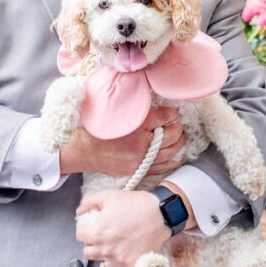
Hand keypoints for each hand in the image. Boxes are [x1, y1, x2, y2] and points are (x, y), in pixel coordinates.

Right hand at [59, 106, 185, 177]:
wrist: (83, 150)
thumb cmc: (96, 128)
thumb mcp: (114, 110)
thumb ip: (133, 106)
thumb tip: (150, 97)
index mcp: (134, 125)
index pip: (162, 117)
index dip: (172, 113)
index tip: (175, 112)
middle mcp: (139, 143)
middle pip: (170, 136)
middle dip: (178, 129)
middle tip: (179, 124)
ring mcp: (139, 159)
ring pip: (169, 152)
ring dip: (179, 144)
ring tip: (182, 137)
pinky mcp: (137, 169)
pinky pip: (161, 167)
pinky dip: (172, 161)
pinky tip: (178, 156)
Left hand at [75, 188, 170, 266]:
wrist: (162, 214)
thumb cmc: (137, 204)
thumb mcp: (110, 195)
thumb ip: (89, 202)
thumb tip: (80, 211)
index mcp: (98, 233)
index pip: (79, 236)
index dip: (84, 229)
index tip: (91, 227)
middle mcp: (106, 250)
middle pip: (88, 252)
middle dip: (92, 244)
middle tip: (102, 237)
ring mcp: (120, 260)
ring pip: (102, 266)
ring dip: (105, 258)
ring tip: (112, 249)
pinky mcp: (133, 266)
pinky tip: (122, 260)